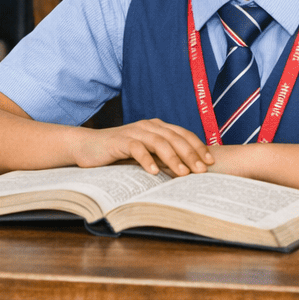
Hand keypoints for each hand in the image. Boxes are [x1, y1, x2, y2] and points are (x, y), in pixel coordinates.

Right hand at [70, 118, 213, 174]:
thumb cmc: (119, 153)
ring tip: (182, 173)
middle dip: (190, 154)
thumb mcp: (145, 154)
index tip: (210, 162)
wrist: (88, 147)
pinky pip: (136, 148)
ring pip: (158, 142)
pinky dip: (146, 159)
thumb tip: (188, 172)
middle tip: (201, 171)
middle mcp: (147, 126)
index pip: (183, 134)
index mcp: (156, 127)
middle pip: (174, 138)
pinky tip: (154, 172)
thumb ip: (162, 157)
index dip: (198, 147)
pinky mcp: (119, 141)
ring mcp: (133, 132)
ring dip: (173, 158)